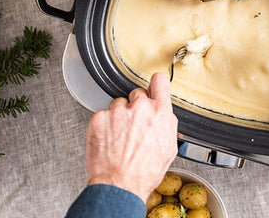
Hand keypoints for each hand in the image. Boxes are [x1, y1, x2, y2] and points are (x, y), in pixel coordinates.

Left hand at [85, 73, 177, 201]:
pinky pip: (103, 114)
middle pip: (137, 93)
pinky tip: (110, 140)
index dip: (156, 85)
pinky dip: (104, 125)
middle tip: (133, 126)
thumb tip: (163, 115)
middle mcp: (140, 108)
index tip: (153, 86)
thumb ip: (166, 124)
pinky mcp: (100, 118)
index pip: (160, 82)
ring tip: (121, 137)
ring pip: (118, 104)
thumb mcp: (169, 148)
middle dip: (135, 106)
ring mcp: (118, 111)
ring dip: (119, 116)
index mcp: (160, 113)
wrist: (119, 186)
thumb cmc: (144, 173)